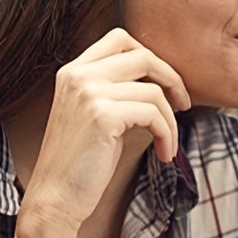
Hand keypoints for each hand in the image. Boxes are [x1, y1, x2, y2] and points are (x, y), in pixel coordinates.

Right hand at [18, 28, 191, 237]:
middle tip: (182, 105)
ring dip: (171, 120)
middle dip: (171, 79)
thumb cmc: (79, 164)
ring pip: (154, 90)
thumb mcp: (93, 116)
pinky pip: (154, 115)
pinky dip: (167, 135)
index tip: (164, 84)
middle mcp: (78, 75)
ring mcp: (89, 92)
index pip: (120, 39)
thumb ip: (114, 91)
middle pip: (143, 55)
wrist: (54, 198)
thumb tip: (161, 81)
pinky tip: (165, 154)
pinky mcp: (103, 115)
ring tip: (168, 144)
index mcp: (73, 71)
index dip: (151, 57)